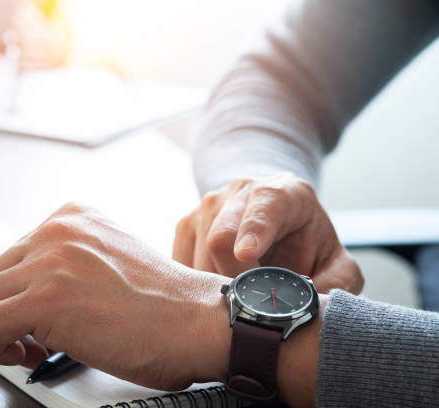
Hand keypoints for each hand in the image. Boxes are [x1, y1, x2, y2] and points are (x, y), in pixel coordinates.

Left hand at [0, 203, 231, 390]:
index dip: (18, 296)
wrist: (197, 321)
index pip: (9, 258)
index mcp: (71, 217)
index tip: (36, 318)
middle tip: (33, 338)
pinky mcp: (46, 299)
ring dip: (0, 333)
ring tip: (33, 348)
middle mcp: (57, 230)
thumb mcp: (108, 258)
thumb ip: (67, 261)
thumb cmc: (163, 303)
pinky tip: (30, 354)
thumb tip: (26, 288)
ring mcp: (50, 261)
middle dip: (6, 314)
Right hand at [173, 173, 362, 293]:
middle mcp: (240, 191)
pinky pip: (181, 263)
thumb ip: (336, 283)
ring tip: (239, 299)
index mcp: (283, 193)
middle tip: (251, 306)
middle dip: (233, 280)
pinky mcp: (186, 224)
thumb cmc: (305, 244)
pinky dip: (196, 287)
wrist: (275, 219)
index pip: (265, 205)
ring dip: (215, 287)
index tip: (247, 255)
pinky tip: (217, 292)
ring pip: (198, 256)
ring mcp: (208, 205)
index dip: (255, 229)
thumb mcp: (334, 261)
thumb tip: (312, 310)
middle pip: (220, 238)